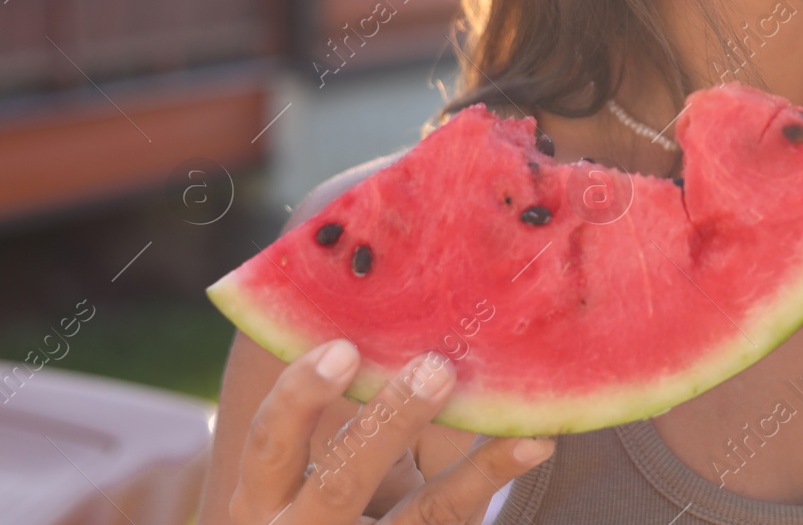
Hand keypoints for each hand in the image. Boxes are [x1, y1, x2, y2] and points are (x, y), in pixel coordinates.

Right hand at [225, 339, 551, 524]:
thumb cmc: (333, 498)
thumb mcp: (317, 465)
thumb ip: (344, 404)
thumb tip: (392, 302)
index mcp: (264, 495)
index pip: (270, 443)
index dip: (300, 397)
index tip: (343, 346)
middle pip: (338, 484)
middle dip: (386, 426)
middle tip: (432, 368)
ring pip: (415, 513)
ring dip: (460, 454)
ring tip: (476, 391)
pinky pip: (453, 516)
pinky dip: (495, 473)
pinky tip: (534, 439)